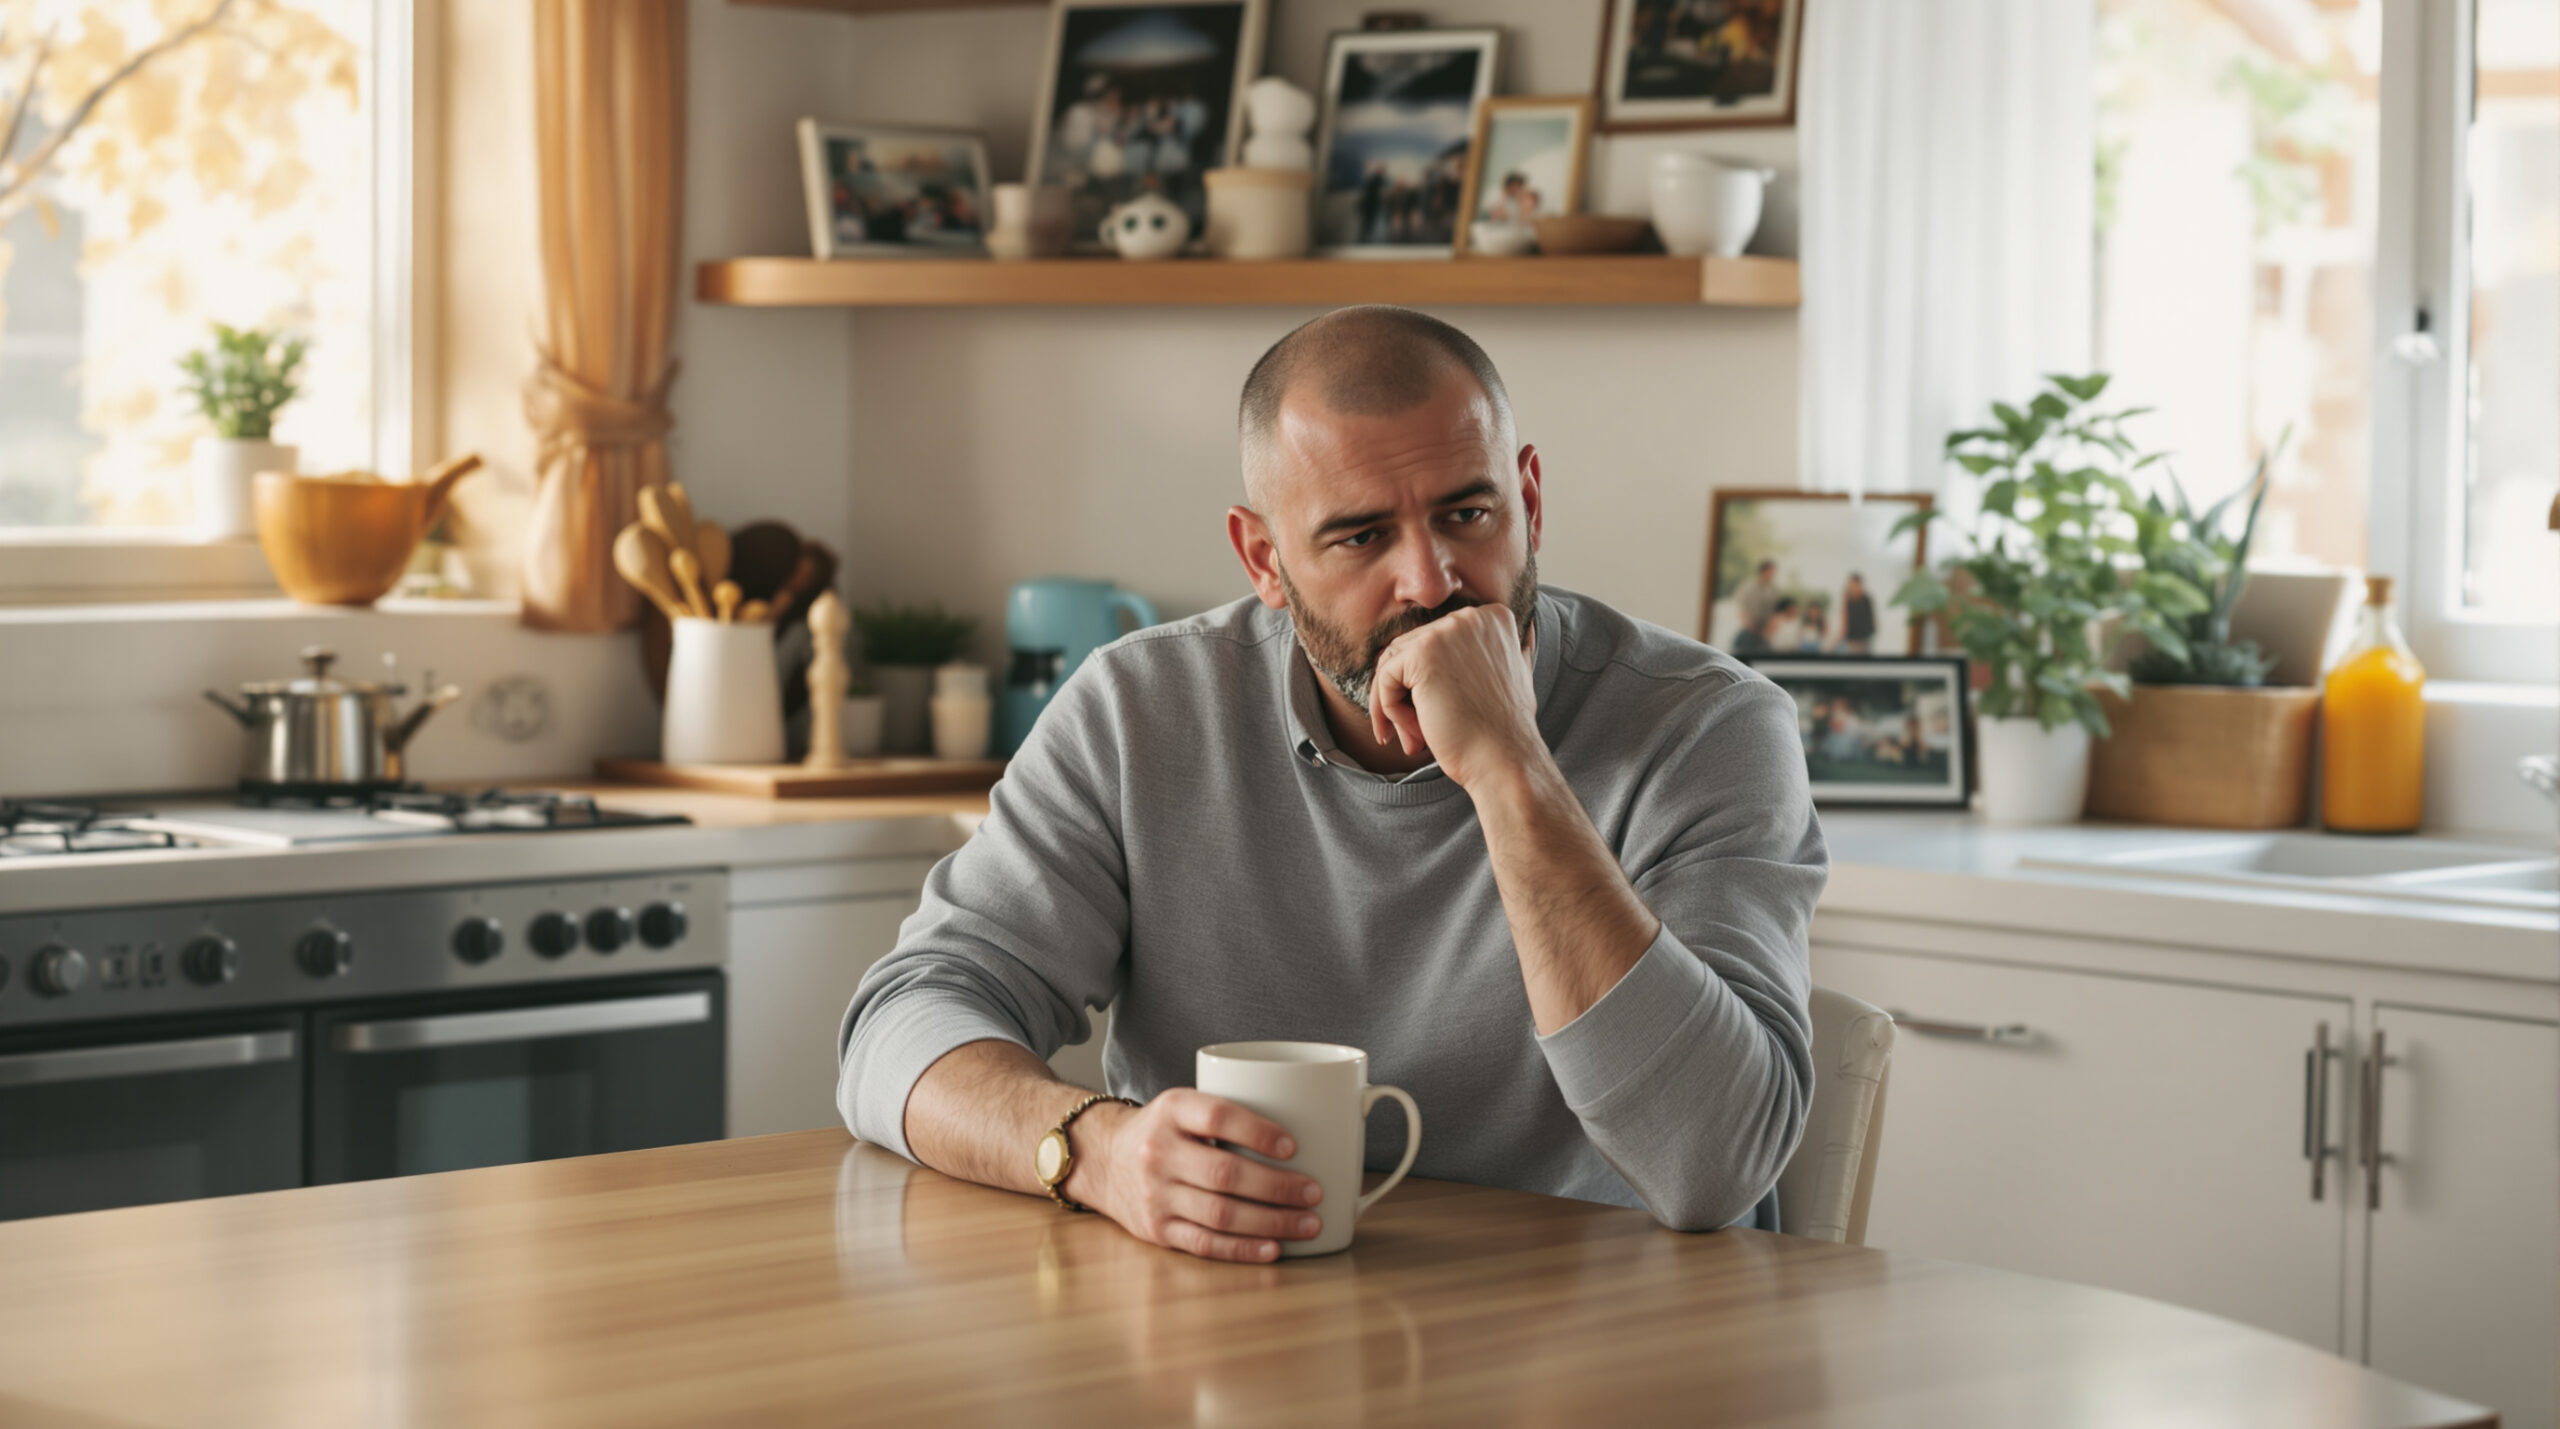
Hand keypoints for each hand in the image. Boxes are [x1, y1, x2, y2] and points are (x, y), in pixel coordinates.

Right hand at [1066, 1089, 1327, 1262]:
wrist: (1104, 1160)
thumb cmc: (1164, 1131)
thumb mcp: (1184, 1105)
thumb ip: (1228, 1113)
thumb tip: (1309, 1129)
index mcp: (1171, 1110)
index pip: (1217, 1116)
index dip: (1257, 1131)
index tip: (1293, 1146)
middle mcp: (1159, 1152)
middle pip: (1224, 1173)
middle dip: (1277, 1187)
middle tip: (1314, 1193)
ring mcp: (1156, 1195)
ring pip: (1220, 1214)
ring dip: (1271, 1222)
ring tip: (1308, 1223)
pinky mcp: (1157, 1230)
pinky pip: (1205, 1244)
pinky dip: (1243, 1249)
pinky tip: (1274, 1248)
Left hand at [1369, 603, 1543, 789]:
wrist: (1504, 762)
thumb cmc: (1501, 733)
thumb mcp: (1504, 679)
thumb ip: (1480, 656)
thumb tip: (1446, 656)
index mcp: (1492, 619)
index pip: (1436, 642)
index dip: (1426, 683)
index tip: (1433, 716)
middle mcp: (1471, 617)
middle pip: (1411, 651)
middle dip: (1407, 697)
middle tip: (1415, 737)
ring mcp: (1447, 632)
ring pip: (1394, 665)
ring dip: (1396, 707)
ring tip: (1415, 741)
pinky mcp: (1422, 654)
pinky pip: (1385, 679)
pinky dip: (1390, 711)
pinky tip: (1415, 737)